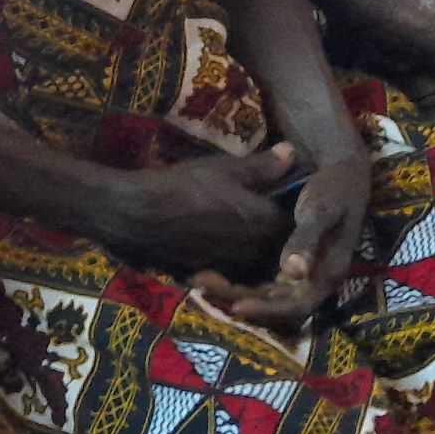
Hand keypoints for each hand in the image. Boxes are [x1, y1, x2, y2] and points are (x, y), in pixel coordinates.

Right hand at [95, 145, 296, 283]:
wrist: (136, 216)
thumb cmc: (183, 186)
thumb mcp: (226, 169)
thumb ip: (264, 166)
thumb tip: (293, 153)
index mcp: (264, 224)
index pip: (298, 227)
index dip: (298, 218)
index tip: (293, 207)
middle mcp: (255, 254)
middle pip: (281, 253)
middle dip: (283, 242)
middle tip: (275, 223)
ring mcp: (234, 271)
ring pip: (260, 268)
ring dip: (261, 258)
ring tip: (250, 238)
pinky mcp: (212, 280)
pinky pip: (237, 278)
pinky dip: (238, 269)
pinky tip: (226, 251)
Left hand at [196, 147, 371, 330]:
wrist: (339, 169)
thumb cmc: (334, 189)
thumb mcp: (322, 210)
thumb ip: (307, 239)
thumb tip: (295, 272)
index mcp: (326, 274)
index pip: (297, 307)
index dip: (268, 311)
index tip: (237, 306)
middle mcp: (310, 281)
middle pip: (273, 305)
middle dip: (240, 299)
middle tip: (204, 286)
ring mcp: (295, 273)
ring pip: (262, 294)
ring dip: (233, 291)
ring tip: (199, 278)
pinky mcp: (281, 261)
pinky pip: (257, 278)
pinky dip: (236, 278)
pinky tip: (209, 269)